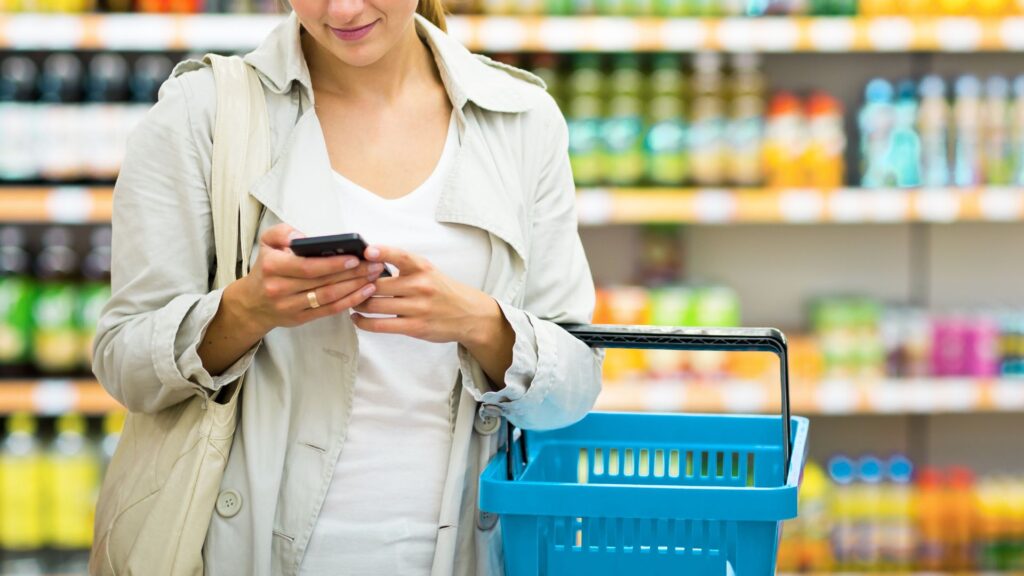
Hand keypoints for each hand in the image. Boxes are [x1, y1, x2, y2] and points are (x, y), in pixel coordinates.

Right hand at [234, 224, 383, 333]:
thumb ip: (282, 232)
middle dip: (353, 273)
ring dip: (355, 287)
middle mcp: (280, 288)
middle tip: (374, 265)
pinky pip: (329, 310)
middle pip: (323, 282)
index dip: (333, 264)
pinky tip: (365, 292)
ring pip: (329, 297)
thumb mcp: (266, 243)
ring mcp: (290, 306)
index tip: (355, 258)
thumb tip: (304, 237)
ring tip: (374, 276)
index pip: (308, 267)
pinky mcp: (300, 318)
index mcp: (273, 267)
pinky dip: (349, 301)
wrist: (252, 303)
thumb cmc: (266, 268)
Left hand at [351, 245, 498, 346]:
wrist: (469, 315)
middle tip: (346, 284)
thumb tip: (368, 263)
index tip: (368, 251)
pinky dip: (363, 322)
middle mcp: (420, 286)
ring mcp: (417, 308)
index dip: (383, 252)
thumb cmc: (442, 291)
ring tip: (351, 302)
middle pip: (377, 284)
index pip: (400, 256)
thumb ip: (403, 267)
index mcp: (422, 268)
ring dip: (357, 303)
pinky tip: (357, 319)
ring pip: (375, 304)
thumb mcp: (428, 271)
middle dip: (358, 285)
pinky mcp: (414, 327)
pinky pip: (381, 325)